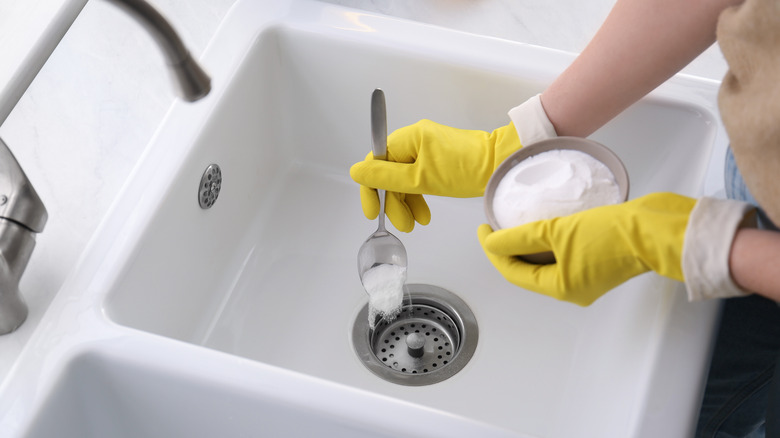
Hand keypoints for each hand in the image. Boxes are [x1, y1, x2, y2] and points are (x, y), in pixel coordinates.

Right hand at [350, 119, 521, 231]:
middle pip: (389, 173)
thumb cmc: (466, 169)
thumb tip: (356, 171)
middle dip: (393, 202)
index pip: (375, 162)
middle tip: (402, 224)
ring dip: (406, 203)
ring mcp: (426, 149)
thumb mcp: (420, 179)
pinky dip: (418, 196)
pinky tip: (423, 213)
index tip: (372, 211)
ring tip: (415, 224)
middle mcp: (414, 139)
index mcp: (407, 138)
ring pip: (404, 179)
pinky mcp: (437, 159)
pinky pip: (418, 178)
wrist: (499, 165)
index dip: (371, 189)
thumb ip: (386, 177)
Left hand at [477, 193, 694, 305]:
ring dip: (528, 246)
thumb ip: (520, 237)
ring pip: (546, 263)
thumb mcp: (558, 231)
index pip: (514, 273)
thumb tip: (492, 242)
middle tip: (494, 227)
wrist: (656, 229)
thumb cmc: (613, 234)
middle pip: (528, 271)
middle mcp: (573, 288)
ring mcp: (588, 277)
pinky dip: (549, 244)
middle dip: (509, 250)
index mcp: (562, 288)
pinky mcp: (599, 262)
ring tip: (514, 224)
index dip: (494, 251)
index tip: (483, 229)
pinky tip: (544, 226)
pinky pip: (563, 256)